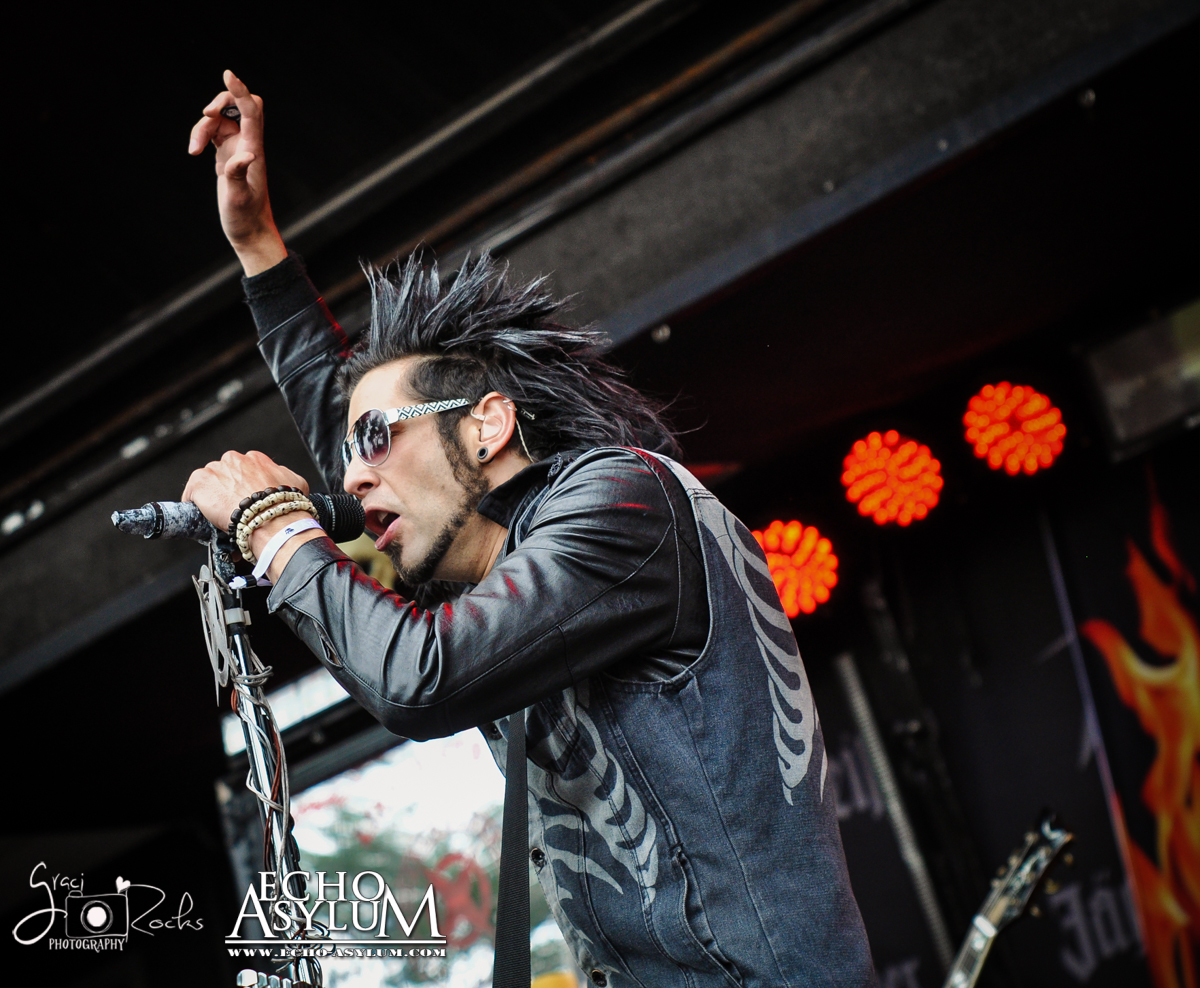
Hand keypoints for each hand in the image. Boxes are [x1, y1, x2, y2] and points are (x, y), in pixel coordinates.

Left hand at [182, 450, 308, 530]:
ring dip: (212, 496)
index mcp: (255, 459)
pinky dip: (195, 505)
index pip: (243, 468)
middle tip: (234, 507)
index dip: (243, 485)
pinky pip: (191, 494)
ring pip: (208, 483)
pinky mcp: (199, 483)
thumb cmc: (285, 505)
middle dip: (227, 489)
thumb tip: (279, 477)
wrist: (271, 519)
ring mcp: (214, 469)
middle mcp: (233, 459)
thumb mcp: (296, 483)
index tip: (244, 497)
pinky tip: (203, 516)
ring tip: (220, 514)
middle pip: (224, 474)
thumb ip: (282, 475)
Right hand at [188, 70, 286, 274]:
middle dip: (219, 103)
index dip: (240, 91)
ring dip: (202, 127)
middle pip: (238, 106)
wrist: (250, 232)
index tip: (227, 74)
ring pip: (220, 120)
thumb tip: (246, 154)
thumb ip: (239, 175)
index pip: (251, 111)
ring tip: (193, 150)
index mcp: (254, 149)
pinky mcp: (227, 155)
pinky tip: (194, 151)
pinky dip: (200, 135)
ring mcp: (238, 148)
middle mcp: (248, 144)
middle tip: (205, 117)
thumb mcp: (239, 198)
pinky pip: (214, 132)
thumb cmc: (246, 218)